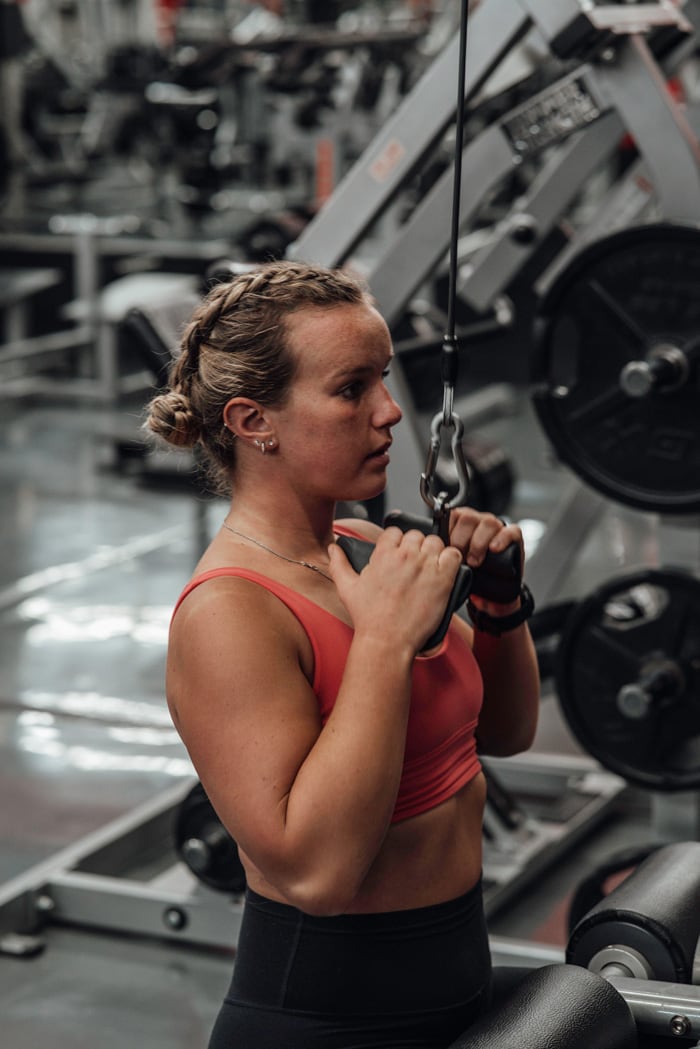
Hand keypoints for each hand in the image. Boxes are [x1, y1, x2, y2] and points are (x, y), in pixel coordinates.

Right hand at [328, 527, 462, 652]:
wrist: (387, 640)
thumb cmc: (368, 617)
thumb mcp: (346, 588)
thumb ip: (338, 563)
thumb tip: (334, 548)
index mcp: (384, 554)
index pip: (395, 531)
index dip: (397, 542)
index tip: (398, 555)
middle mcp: (406, 556)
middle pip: (416, 535)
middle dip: (415, 547)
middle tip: (413, 565)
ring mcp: (426, 566)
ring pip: (436, 542)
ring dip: (433, 552)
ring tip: (428, 568)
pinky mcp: (443, 579)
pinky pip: (454, 555)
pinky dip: (451, 560)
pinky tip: (443, 571)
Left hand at [448, 509, 523, 607]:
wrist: (491, 593)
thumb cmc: (470, 575)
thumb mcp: (452, 563)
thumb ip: (442, 554)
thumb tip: (429, 553)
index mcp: (461, 524)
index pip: (451, 515)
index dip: (448, 530)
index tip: (446, 547)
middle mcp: (478, 522)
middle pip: (468, 517)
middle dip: (461, 539)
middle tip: (460, 557)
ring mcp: (497, 528)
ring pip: (488, 522)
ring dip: (478, 542)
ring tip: (475, 560)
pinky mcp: (513, 537)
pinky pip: (511, 530)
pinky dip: (502, 539)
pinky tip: (494, 549)